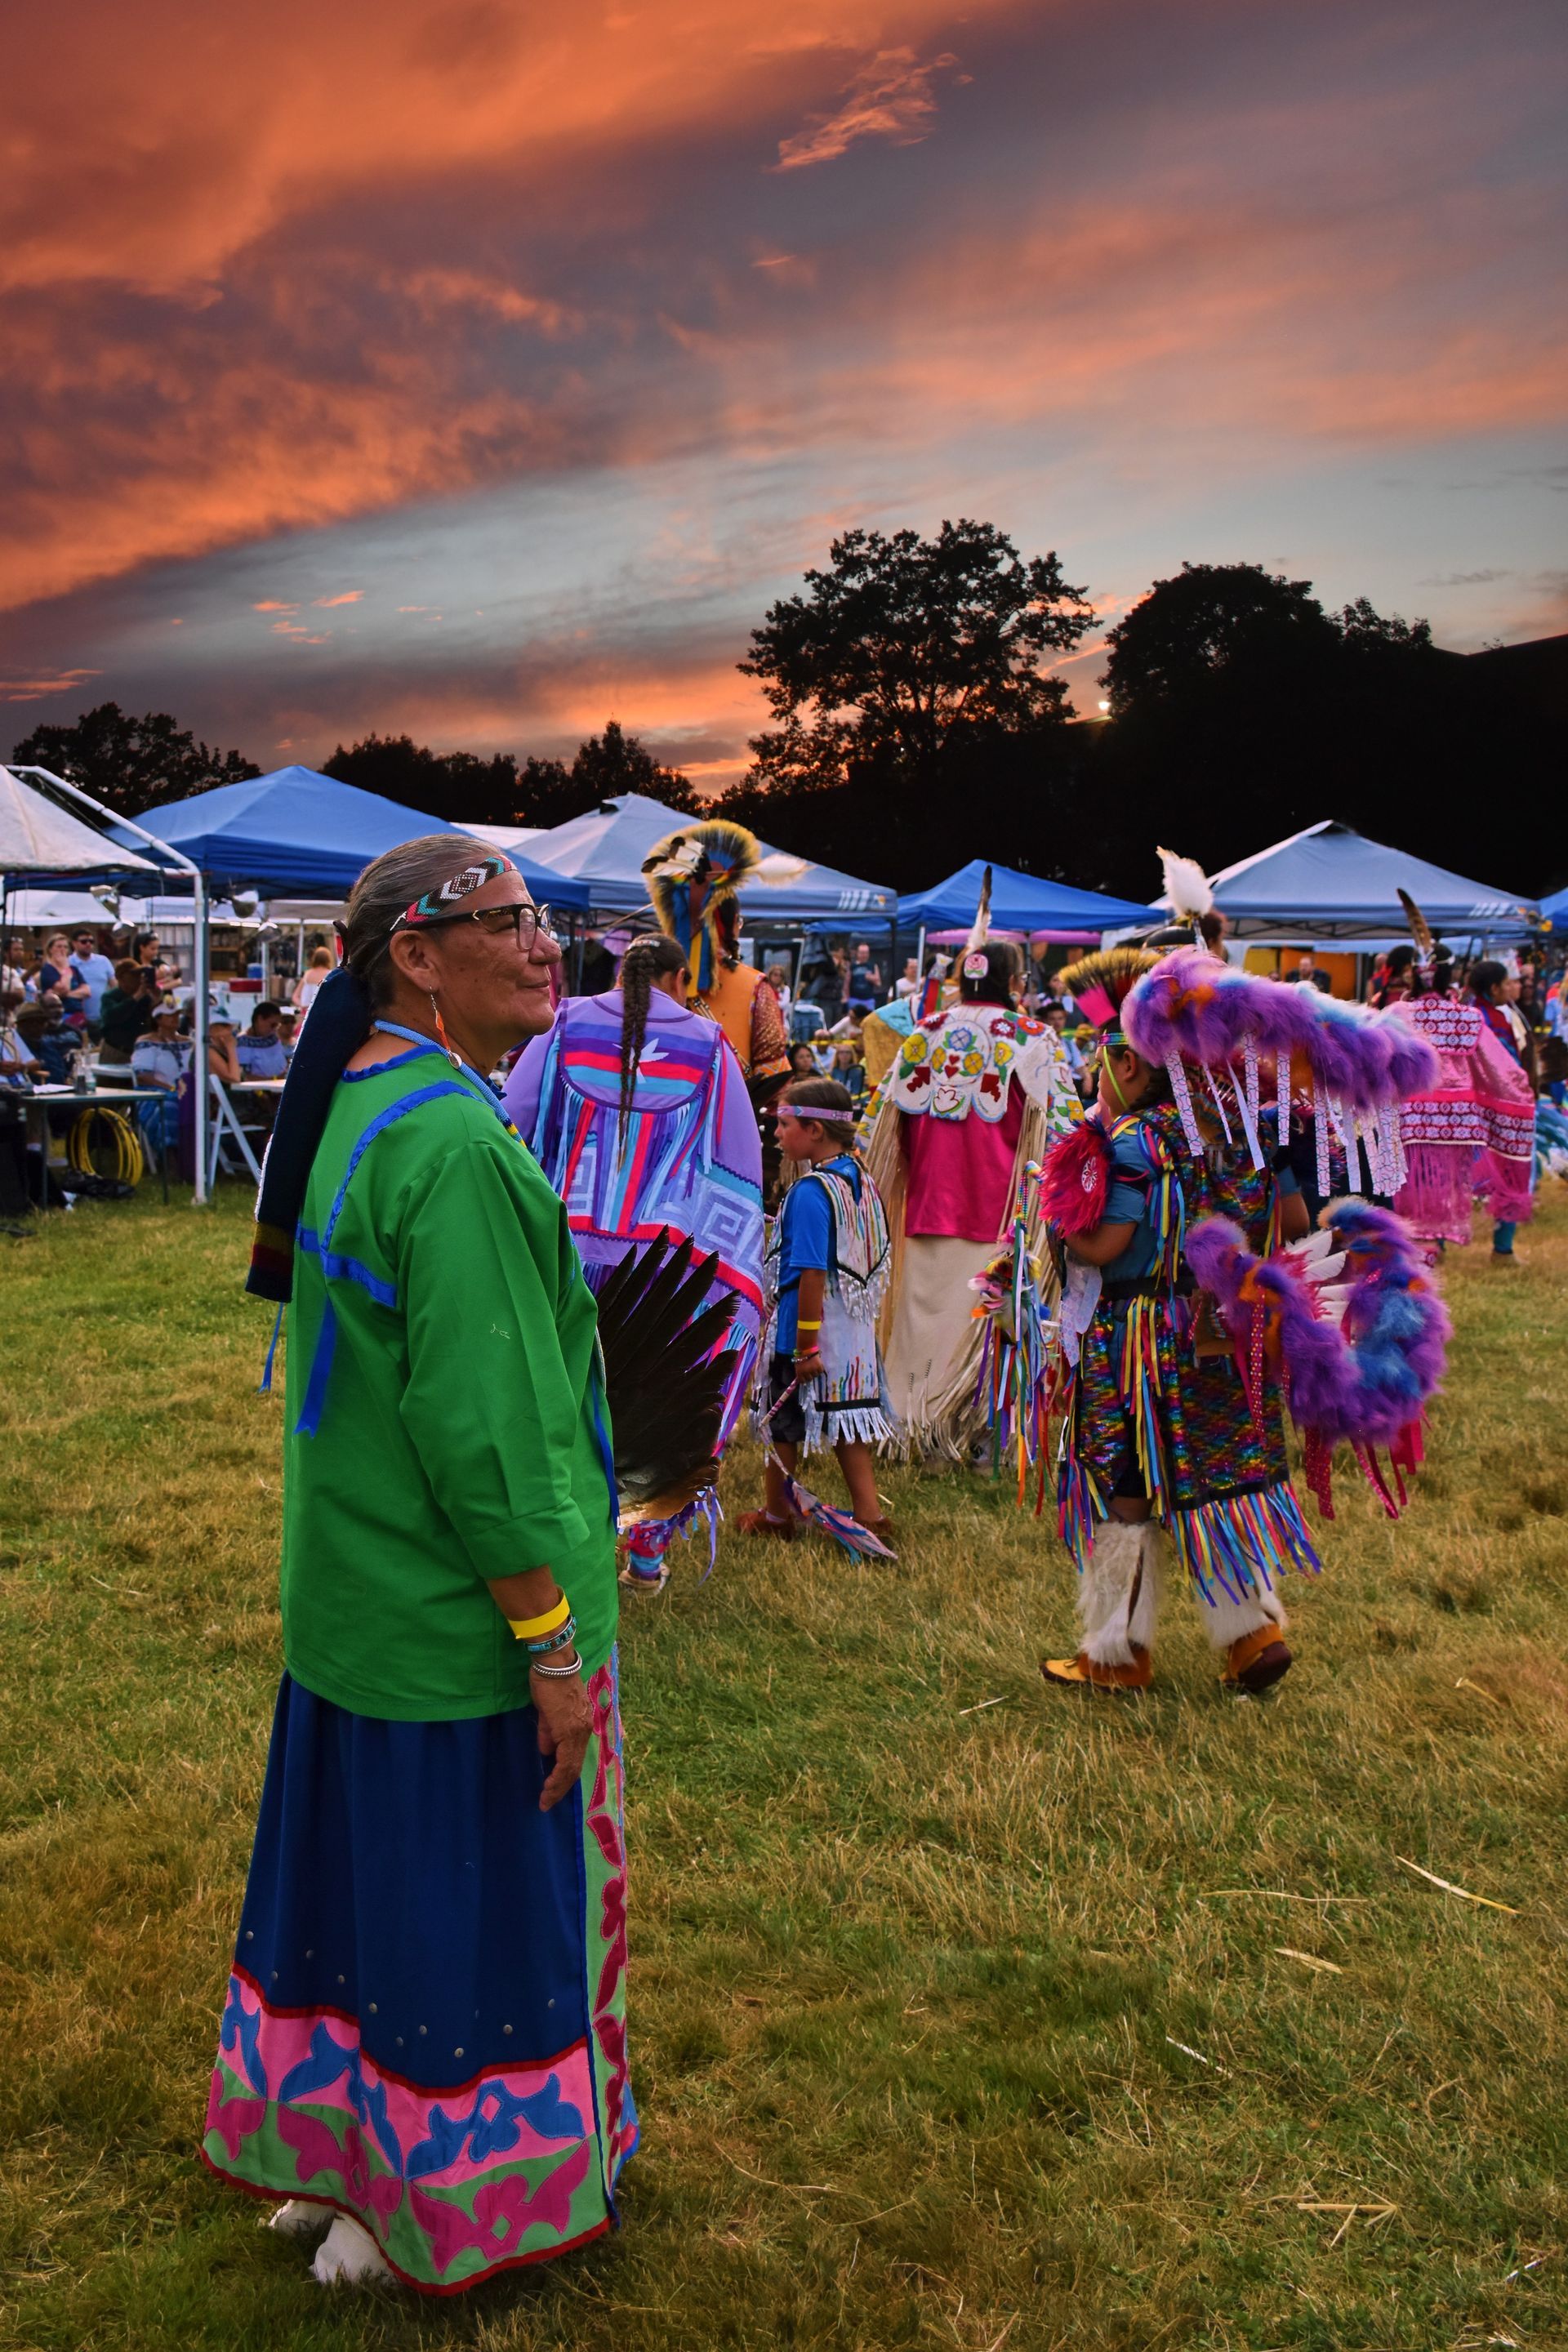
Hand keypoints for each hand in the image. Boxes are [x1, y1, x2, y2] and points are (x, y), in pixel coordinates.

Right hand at [531, 1663, 593, 1811]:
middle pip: (574, 1766)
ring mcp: (578, 1730)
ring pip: (571, 1766)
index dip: (563, 1778)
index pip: (574, 1758)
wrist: (553, 1665)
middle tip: (547, 1803)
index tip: (551, 1792)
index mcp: (580, 1725)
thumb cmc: (549, 1683)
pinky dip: (557, 1775)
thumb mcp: (548, 1712)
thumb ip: (548, 1731)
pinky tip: (548, 1786)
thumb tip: (547, 1751)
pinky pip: (564, 1759)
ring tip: (546, 1800)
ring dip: (558, 1786)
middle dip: (560, 1788)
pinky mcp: (569, 1728)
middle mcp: (584, 1730)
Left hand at [793, 1349, 823, 1381]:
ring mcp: (813, 1369)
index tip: (805, 1377)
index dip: (804, 1379)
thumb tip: (802, 1380)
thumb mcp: (797, 1366)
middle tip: (810, 1371)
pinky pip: (821, 1371)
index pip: (802, 1381)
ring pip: (816, 1375)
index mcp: (800, 1372)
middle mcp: (806, 1372)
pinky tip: (817, 1365)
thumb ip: (799, 1373)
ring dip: (815, 1372)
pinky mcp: (819, 1366)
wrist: (806, 1349)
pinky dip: (819, 1369)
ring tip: (814, 1367)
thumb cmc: (800, 1357)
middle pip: (810, 1379)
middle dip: (810, 1376)